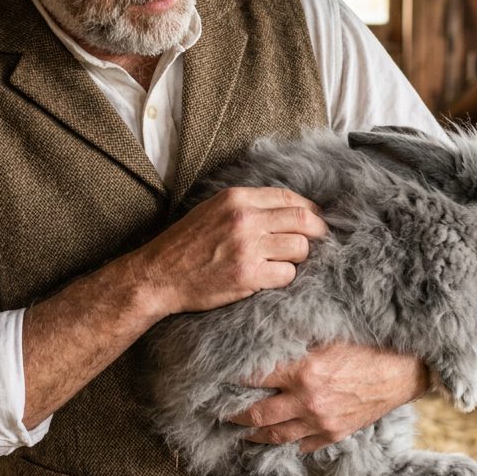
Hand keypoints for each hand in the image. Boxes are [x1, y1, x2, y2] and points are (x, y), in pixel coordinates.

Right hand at [131, 187, 327, 316]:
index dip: (309, 209)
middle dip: (317, 232)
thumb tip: (287, 209)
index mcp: (236, 198)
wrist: (159, 275)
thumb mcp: (213, 210)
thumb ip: (247, 206)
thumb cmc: (186, 244)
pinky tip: (270, 277)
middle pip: (304, 220)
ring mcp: (247, 248)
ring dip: (298, 257)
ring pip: (300, 248)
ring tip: (285, 261)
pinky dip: (284, 277)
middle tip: (316, 241)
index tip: (314, 220)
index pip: (289, 198)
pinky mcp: (247, 275)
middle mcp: (244, 219)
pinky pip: (287, 274)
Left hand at [231, 343, 429, 452]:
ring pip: (274, 435)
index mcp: (302, 369)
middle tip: (218, 409)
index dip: (230, 376)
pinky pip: (301, 444)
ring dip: (252, 433)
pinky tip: (274, 437)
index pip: (252, 376)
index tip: (215, 374)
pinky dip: (284, 441)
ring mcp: (320, 421)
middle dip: (232, 412)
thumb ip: (295, 335)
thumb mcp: (328, 332)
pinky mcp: (334, 434)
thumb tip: (264, 329)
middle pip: (255, 414)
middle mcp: (307, 400)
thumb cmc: (368, 343)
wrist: (407, 369)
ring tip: (238, 429)